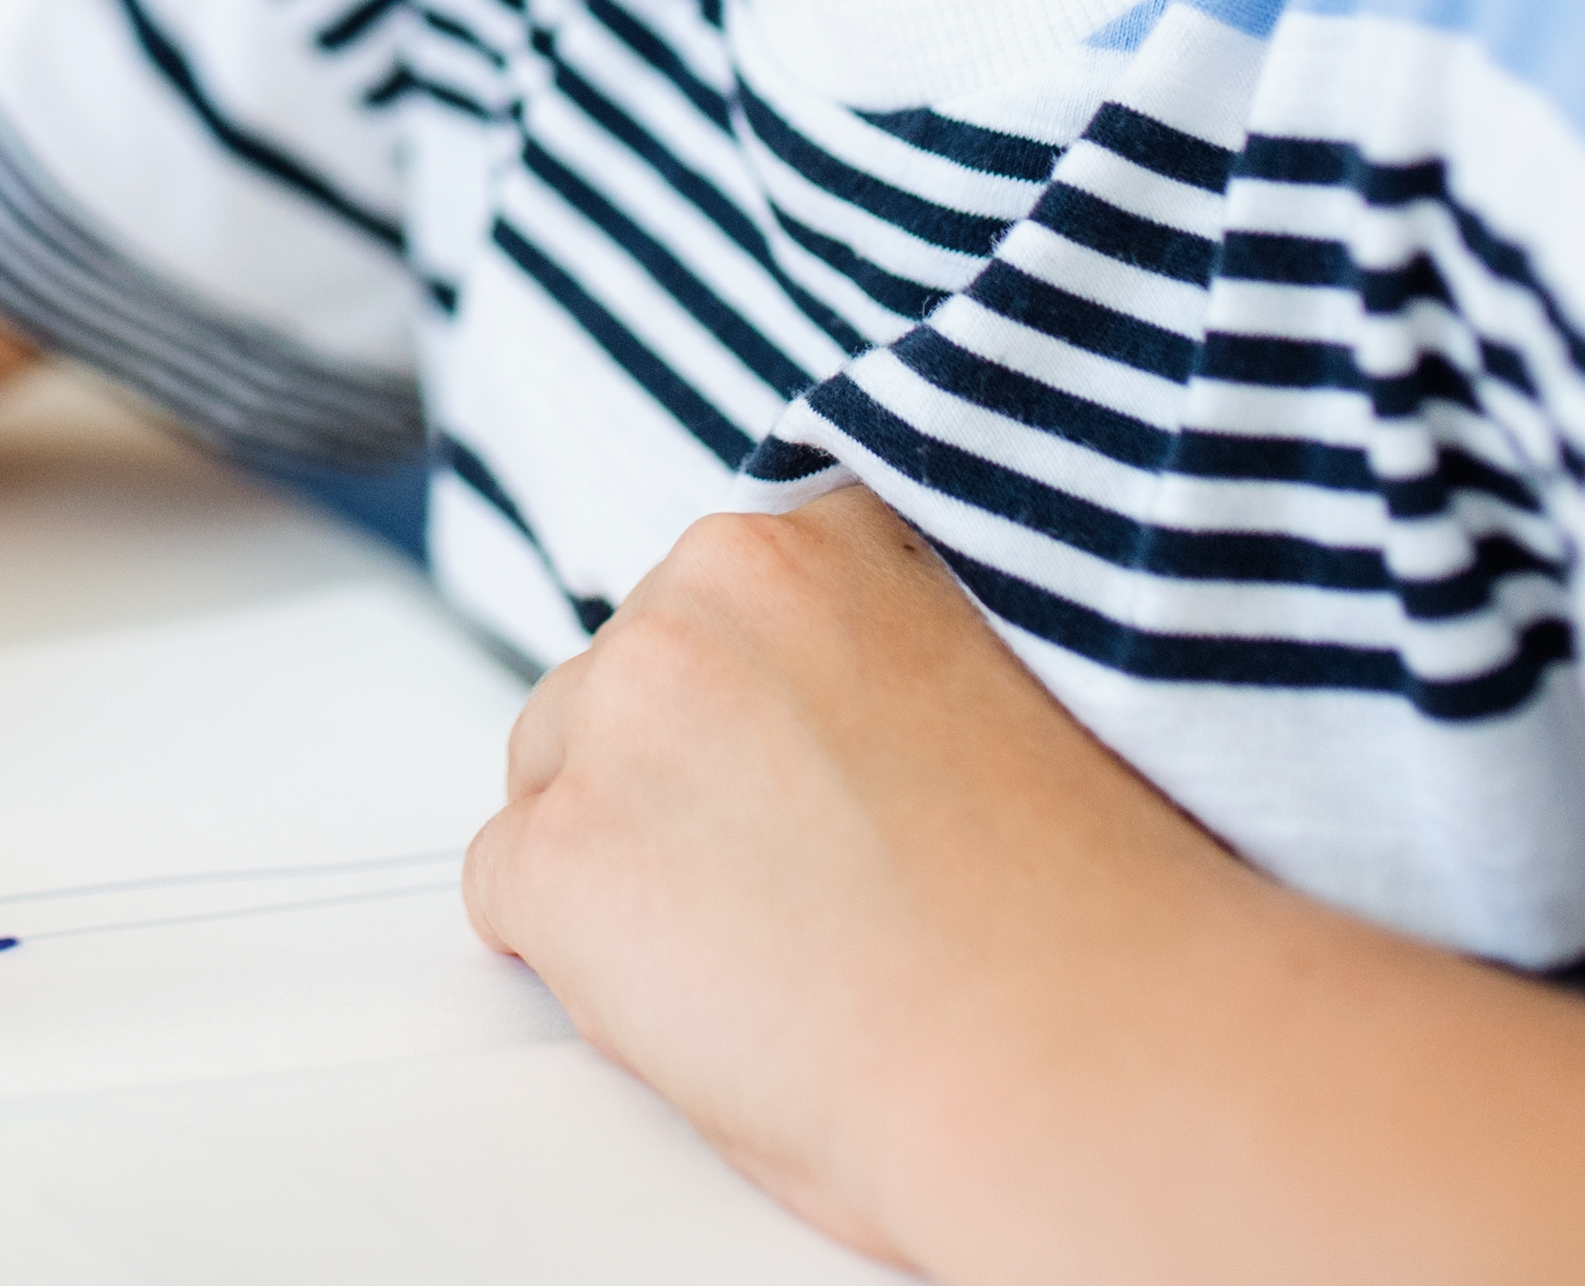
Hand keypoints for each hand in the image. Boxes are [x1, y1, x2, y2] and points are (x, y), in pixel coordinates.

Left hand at [462, 487, 1246, 1267]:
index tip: (799, 781)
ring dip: (620, 854)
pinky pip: (506, 890)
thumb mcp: (995, 681)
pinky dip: (573, 957)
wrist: (1076, 1051)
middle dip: (676, 776)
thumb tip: (797, 704)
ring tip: (758, 959)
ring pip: (552, 772)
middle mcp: (706, 588)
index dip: (754, 706)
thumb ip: (876, 645)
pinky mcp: (561, 853)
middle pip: (622, 678)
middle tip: (783, 891)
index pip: (719, 594)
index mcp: (828, 533)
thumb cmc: (1079, 912)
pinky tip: (696, 1007)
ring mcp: (620, 715)